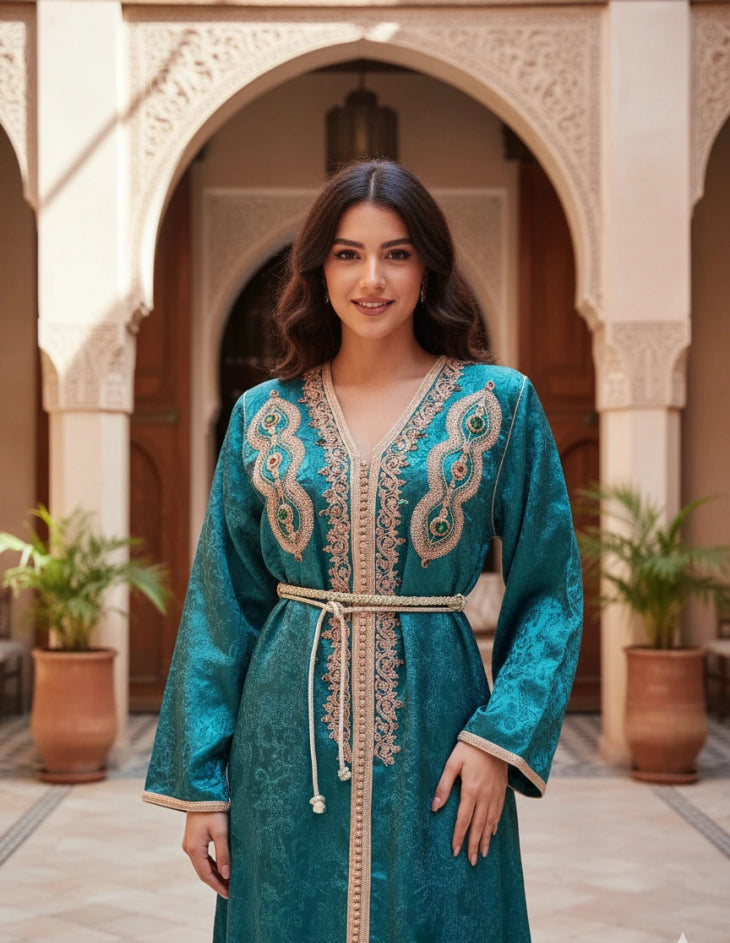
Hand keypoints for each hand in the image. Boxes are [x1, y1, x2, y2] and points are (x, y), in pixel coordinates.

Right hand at [182, 811, 230, 897]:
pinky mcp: (193, 838)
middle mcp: (189, 848)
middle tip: (230, 892)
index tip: (229, 895)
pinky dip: (211, 864)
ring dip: (214, 874)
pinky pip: (202, 856)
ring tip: (227, 882)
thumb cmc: (214, 809)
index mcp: (194, 849)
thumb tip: (226, 875)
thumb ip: (223, 854)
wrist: (201, 791)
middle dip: (216, 882)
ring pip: (202, 864)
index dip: (217, 886)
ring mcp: (190, 843)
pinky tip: (221, 867)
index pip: (206, 875)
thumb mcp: (221, 832)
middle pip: (203, 872)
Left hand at [431, 741, 507, 865]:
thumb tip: (435, 808)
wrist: (496, 737)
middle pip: (478, 826)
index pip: (463, 820)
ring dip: (485, 839)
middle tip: (471, 862)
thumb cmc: (469, 748)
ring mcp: (495, 794)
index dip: (459, 837)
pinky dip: (495, 824)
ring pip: (490, 822)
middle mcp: (485, 796)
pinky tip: (492, 832)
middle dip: (474, 845)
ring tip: (482, 854)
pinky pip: (499, 812)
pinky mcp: (502, 789)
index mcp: (471, 791)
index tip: (456, 852)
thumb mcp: (453, 763)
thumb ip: (443, 786)